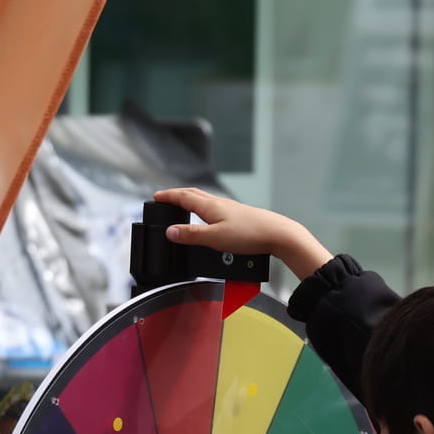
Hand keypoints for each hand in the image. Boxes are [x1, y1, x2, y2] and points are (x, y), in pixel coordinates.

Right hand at [153, 188, 333, 280]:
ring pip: (205, 200)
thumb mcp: (215, 238)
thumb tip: (170, 232)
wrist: (277, 234)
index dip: (168, 196)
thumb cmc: (250, 235)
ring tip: (183, 205)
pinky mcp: (239, 216)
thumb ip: (191, 235)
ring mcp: (230, 209)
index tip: (156, 197)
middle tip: (166, 198)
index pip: (183, 197)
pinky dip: (204, 208)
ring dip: (191, 200)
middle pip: (194, 194)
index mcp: (210, 206)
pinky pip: (215, 207)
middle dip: (177, 195)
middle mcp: (220, 204)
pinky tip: (209, 217)